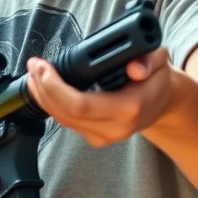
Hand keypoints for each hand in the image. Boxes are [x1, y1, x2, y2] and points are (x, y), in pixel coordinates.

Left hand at [26, 47, 176, 146]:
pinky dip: (51, 104)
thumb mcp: (160, 61)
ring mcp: (104, 136)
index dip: (56, 87)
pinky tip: (44, 88)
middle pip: (65, 114)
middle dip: (43, 89)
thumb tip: (135, 67)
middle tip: (34, 65)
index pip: (81, 105)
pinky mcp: (96, 137)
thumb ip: (151, 60)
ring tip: (34, 73)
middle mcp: (115, 128)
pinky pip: (66, 122)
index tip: (44, 67)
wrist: (163, 101)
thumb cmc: (158, 79)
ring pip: (62, 120)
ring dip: (43, 96)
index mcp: (130, 109)